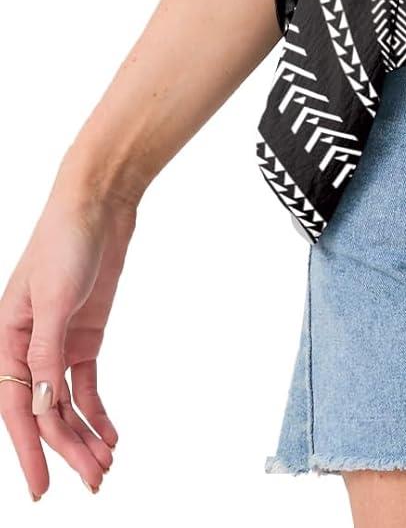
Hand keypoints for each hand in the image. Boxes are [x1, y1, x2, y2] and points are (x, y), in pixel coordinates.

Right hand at [0, 191, 132, 500]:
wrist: (99, 202)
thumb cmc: (65, 239)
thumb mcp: (54, 297)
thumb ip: (47, 352)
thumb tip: (43, 405)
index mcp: (6, 339)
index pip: (18, 407)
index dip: (30, 450)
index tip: (42, 488)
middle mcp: (28, 347)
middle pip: (45, 411)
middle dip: (66, 450)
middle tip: (93, 482)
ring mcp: (58, 341)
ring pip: (66, 403)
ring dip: (84, 435)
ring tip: (105, 466)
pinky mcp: (84, 333)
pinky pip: (85, 383)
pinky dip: (97, 410)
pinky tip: (111, 435)